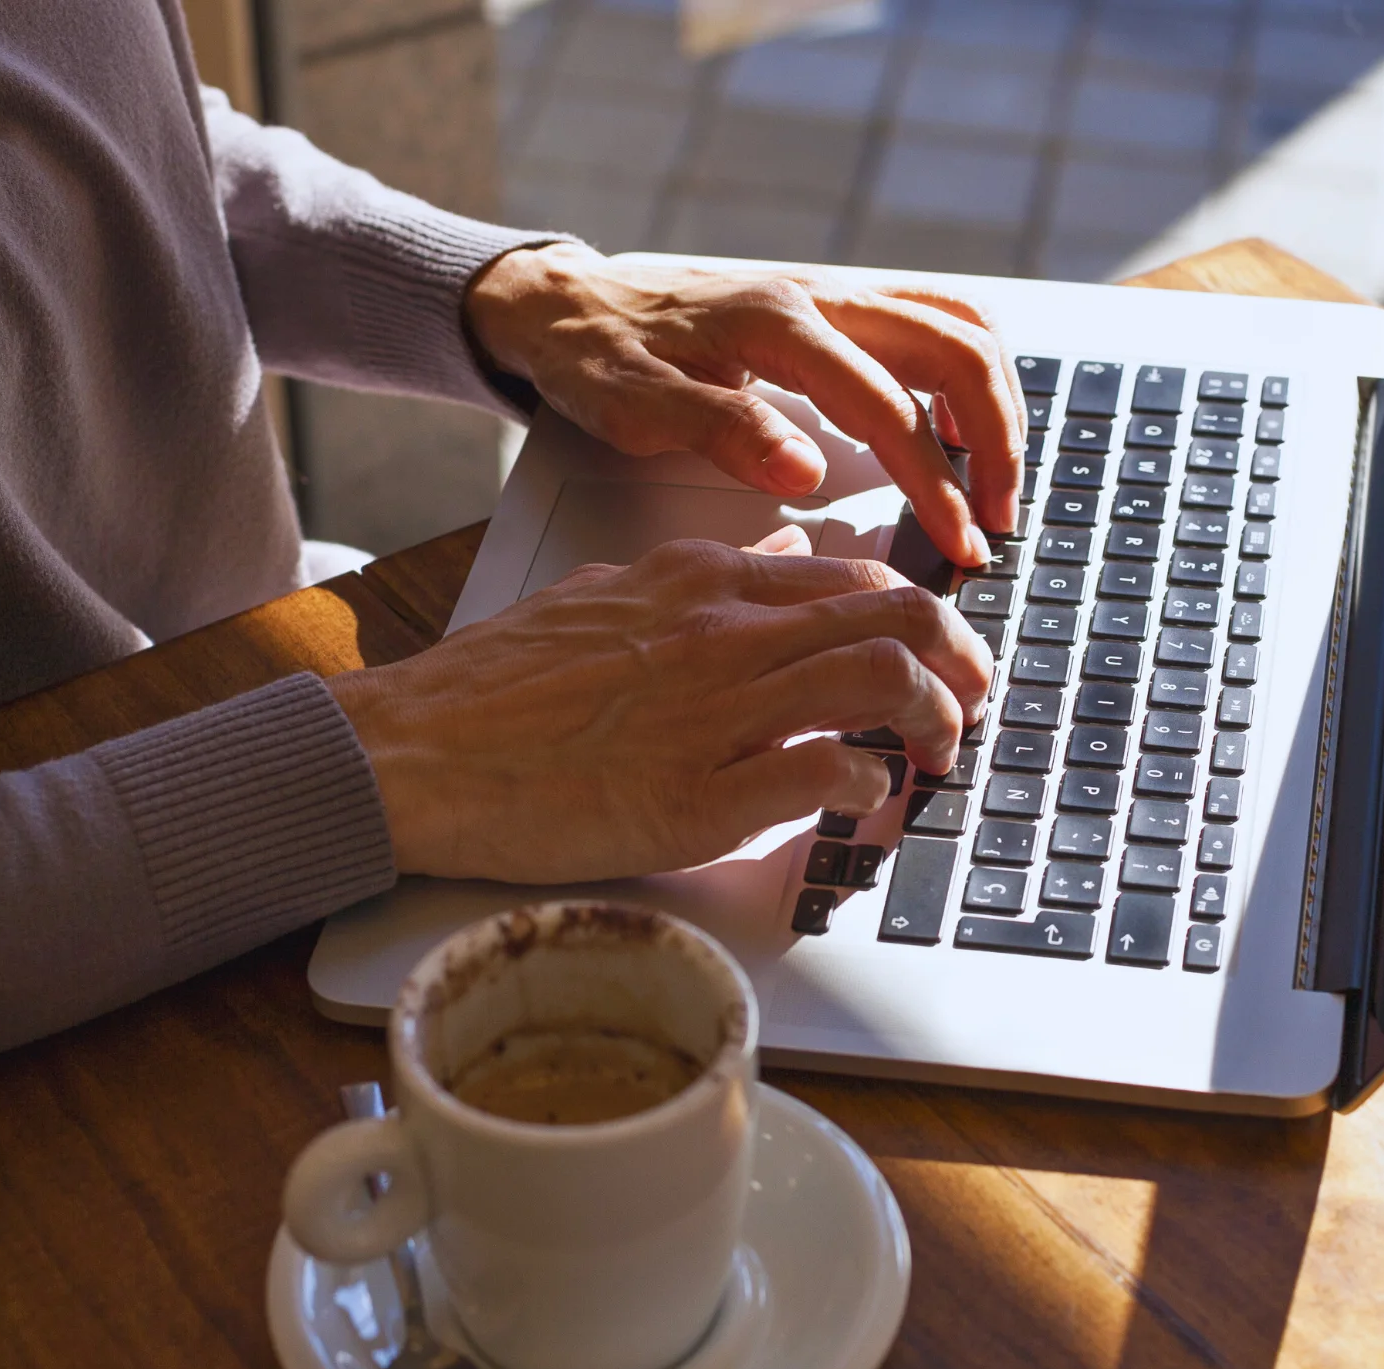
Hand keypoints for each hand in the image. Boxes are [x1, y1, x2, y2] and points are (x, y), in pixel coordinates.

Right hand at [325, 529, 991, 883]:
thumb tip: (784, 555)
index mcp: (703, 582)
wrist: (414, 750)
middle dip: (962, 659)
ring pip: (882, 678)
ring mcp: (715, 712)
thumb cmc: (496, 686)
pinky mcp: (697, 796)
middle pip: (899, 613)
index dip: (923, 615)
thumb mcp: (609, 593)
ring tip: (935, 755)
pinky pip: (825, 771)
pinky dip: (868, 784)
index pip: (860, 573)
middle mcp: (724, 634)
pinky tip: (863, 797)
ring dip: (934, 721)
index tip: (939, 655)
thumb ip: (704, 577)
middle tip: (969, 703)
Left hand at [465, 243, 1023, 566]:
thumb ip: (722, 432)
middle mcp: (822, 296)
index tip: (963, 545)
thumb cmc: (596, 356)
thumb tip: (805, 473)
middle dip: (997, 440)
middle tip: (1000, 520)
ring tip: (996, 480)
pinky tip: (957, 431)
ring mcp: (837, 293)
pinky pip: (936, 321)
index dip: (937, 484)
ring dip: (996, 401)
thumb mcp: (633, 406)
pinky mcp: (840, 303)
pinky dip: (968, 375)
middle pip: (958, 350)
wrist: (567, 300)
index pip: (890, 408)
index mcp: (778, 326)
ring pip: (961, 326)